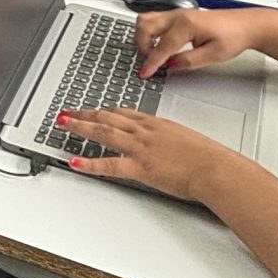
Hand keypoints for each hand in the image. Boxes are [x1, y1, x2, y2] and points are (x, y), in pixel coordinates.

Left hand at [53, 107, 254, 202]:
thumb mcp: (187, 140)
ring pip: (104, 132)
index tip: (93, 110)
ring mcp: (141, 147)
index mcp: (156, 123)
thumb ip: (172, 140)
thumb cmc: (208, 157)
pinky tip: (74, 161)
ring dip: (80, 126)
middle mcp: (145, 131)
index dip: (104, 111)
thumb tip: (169, 146)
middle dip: (85, 113)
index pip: (124, 113)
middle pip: (109, 117)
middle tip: (67, 112)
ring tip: (62, 124)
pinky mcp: (140, 166)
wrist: (215, 167)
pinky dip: (89, 163)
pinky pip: (109, 164)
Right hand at [130, 7, 267, 75]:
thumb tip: (170, 65)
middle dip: (141, 46)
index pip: (162, 46)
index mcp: (187, 24)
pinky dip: (150, 33)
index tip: (144, 73)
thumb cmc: (234, 36)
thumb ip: (188, 61)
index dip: (151, 62)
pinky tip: (158, 45)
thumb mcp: (213, 55)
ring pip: (146, 19)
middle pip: (145, 26)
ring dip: (143, 37)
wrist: (246, 25)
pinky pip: (155, 20)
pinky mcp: (179, 16)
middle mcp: (179, 16)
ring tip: (151, 54)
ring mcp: (178, 14)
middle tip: (148, 62)